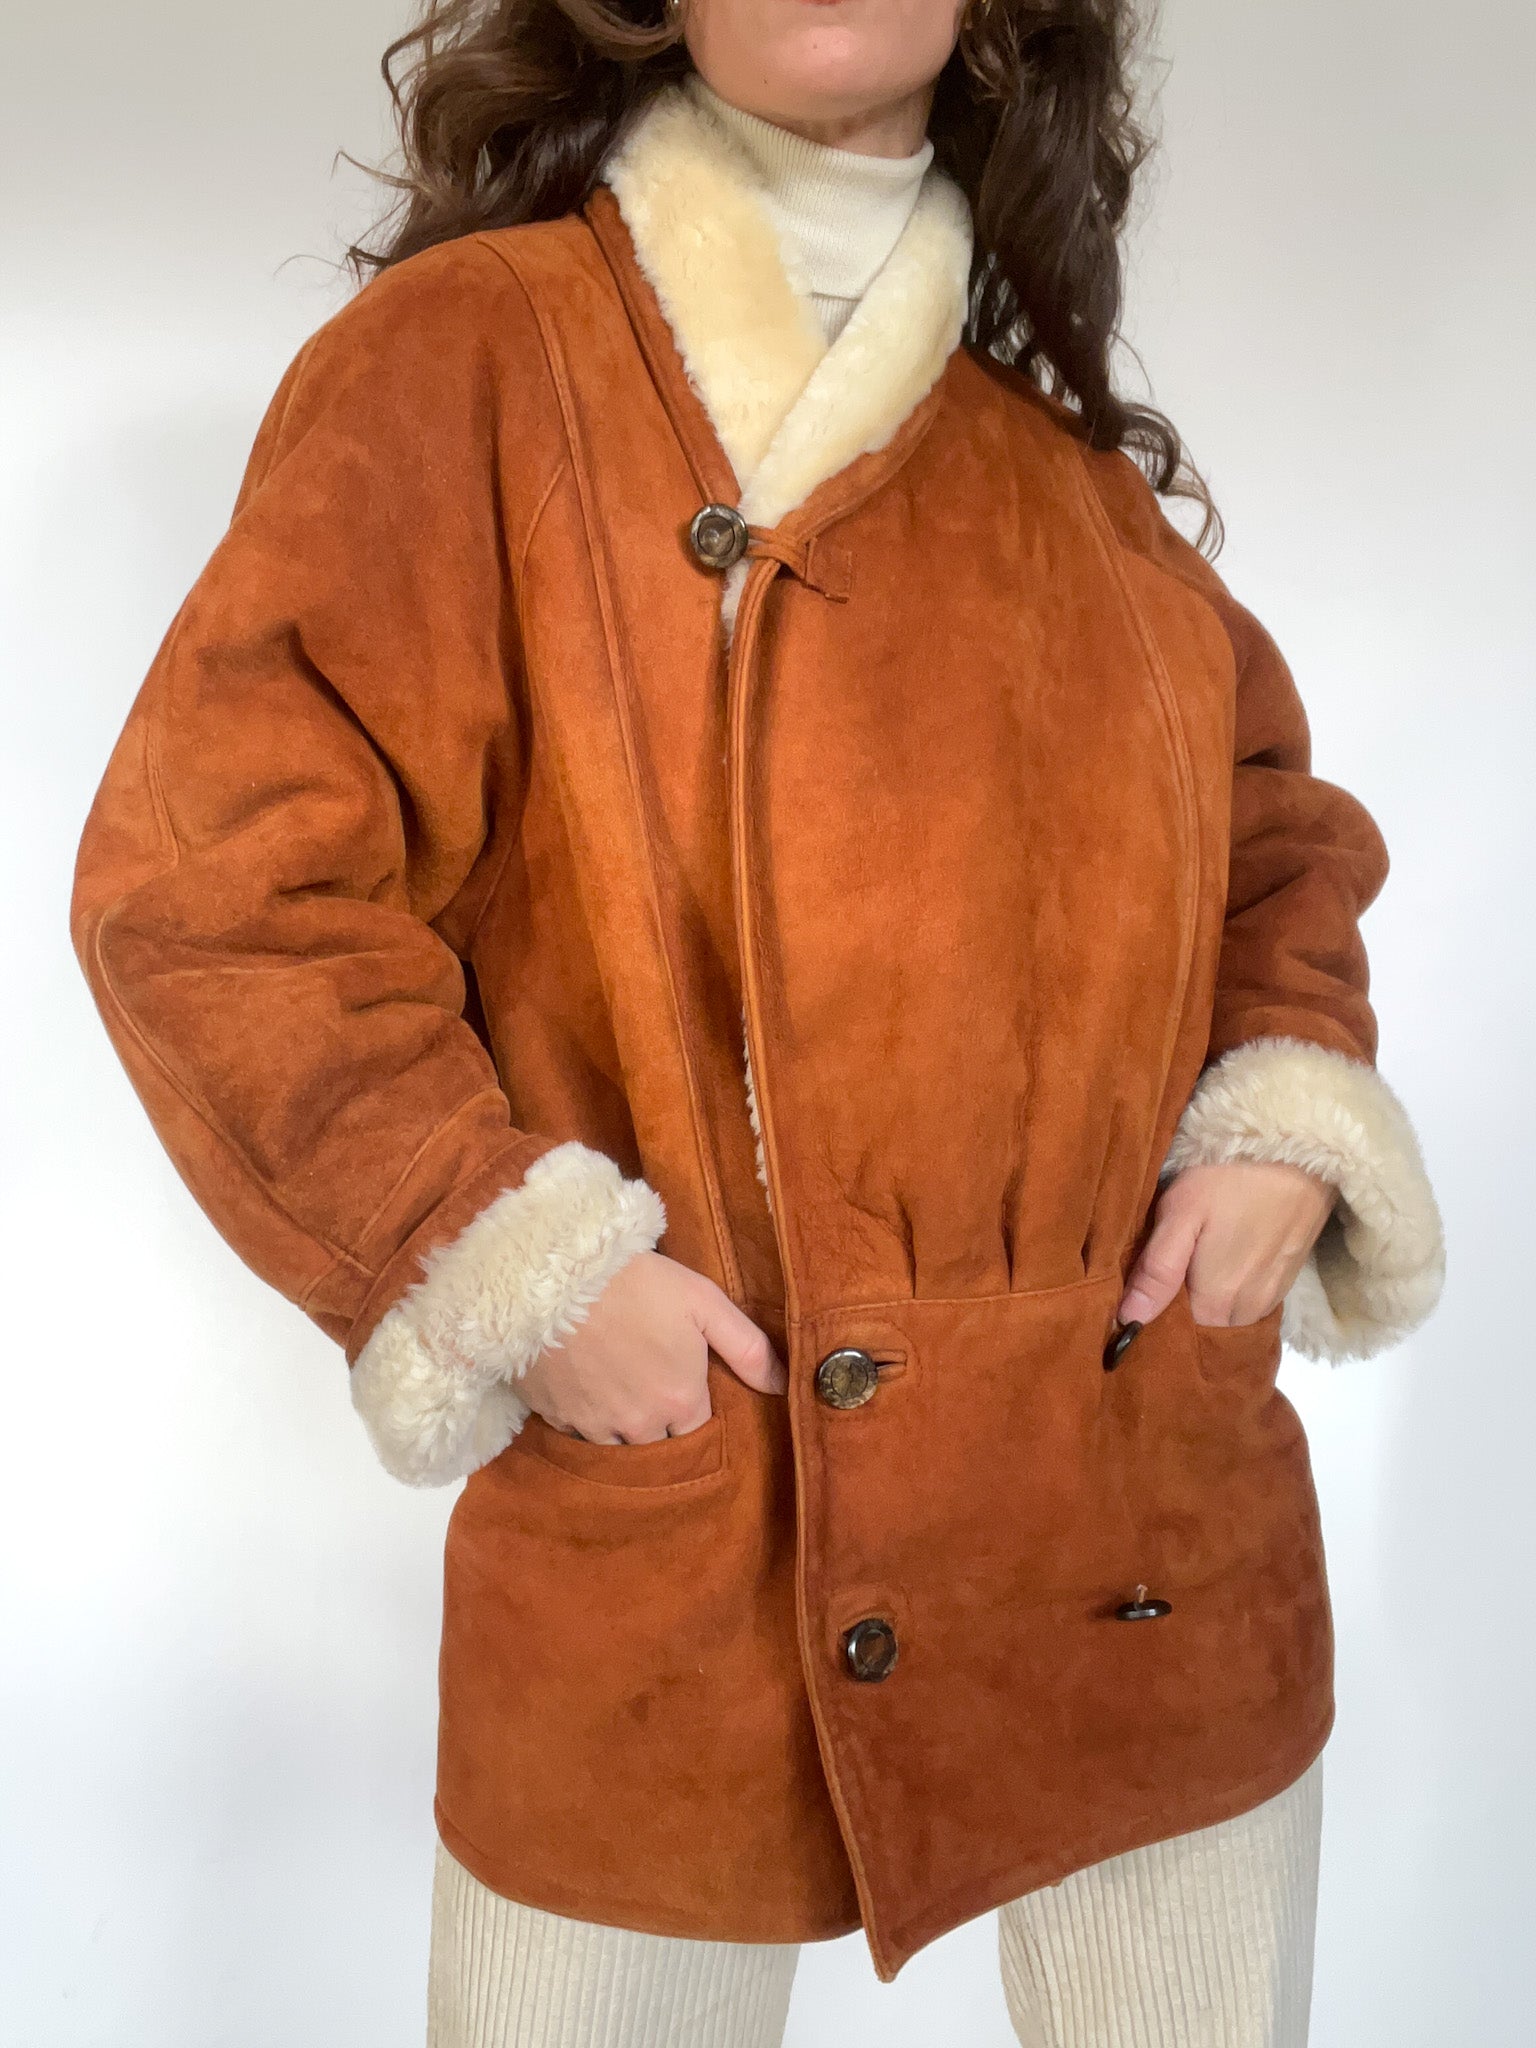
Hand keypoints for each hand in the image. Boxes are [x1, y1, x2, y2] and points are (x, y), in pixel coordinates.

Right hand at [518, 1251, 786, 1442]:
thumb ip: (747, 1347)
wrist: (553, 1275)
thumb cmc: (635, 1282)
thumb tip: (781, 1386)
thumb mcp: (703, 1302)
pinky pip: (577, 1434)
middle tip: (655, 1391)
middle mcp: (638, 1425)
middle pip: (659, 1446)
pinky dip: (586, 1418)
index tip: (690, 1393)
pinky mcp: (554, 1416)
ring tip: (622, 1393)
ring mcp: (592, 1425)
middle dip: (662, 1427)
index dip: (696, 1414)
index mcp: (679, 1401)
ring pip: (617, 1446)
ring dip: (623, 1427)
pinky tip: (587, 1389)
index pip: (700, 1434)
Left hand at [1118, 1161, 1337, 1328]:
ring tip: (1185, 1276)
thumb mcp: (1181, 1214)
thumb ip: (1157, 1271)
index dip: (1151, 1322)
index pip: (1174, 1335)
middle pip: (1201, 1330)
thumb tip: (1129, 1321)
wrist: (1300, 1156)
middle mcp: (1244, 1313)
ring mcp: (1269, 1300)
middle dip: (1178, 1316)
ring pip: (1225, 1321)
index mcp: (1214, 1303)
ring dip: (1204, 1308)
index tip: (1133, 1303)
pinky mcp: (1285, 1284)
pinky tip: (1217, 1270)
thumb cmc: (1230, 1179)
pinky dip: (1228, 1299)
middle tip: (1157, 1282)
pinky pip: (1247, 1308)